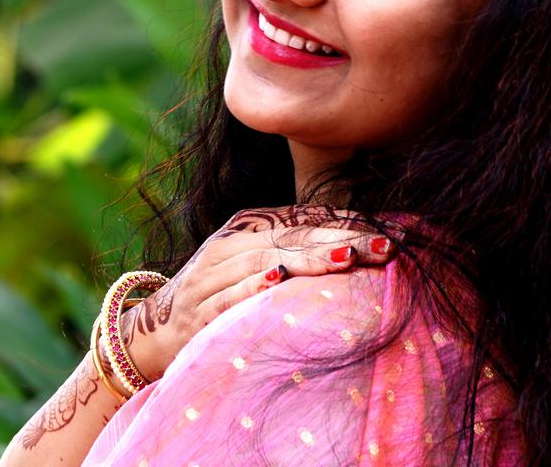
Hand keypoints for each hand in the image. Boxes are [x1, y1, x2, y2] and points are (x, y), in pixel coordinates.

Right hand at [118, 206, 395, 381]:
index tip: (395, 233)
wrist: (155, 331)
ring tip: (344, 259)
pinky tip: (276, 280)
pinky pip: (227, 297)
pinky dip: (251, 287)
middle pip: (290, 238)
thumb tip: (361, 246)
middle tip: (383, 246)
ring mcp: (210, 277)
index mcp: (246, 228)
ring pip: (264, 261)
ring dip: (306, 260)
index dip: (347, 224)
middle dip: (339, 241)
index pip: (303, 219)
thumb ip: (296, 251)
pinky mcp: (198, 311)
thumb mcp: (254, 265)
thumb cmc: (220, 295)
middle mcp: (228, 246)